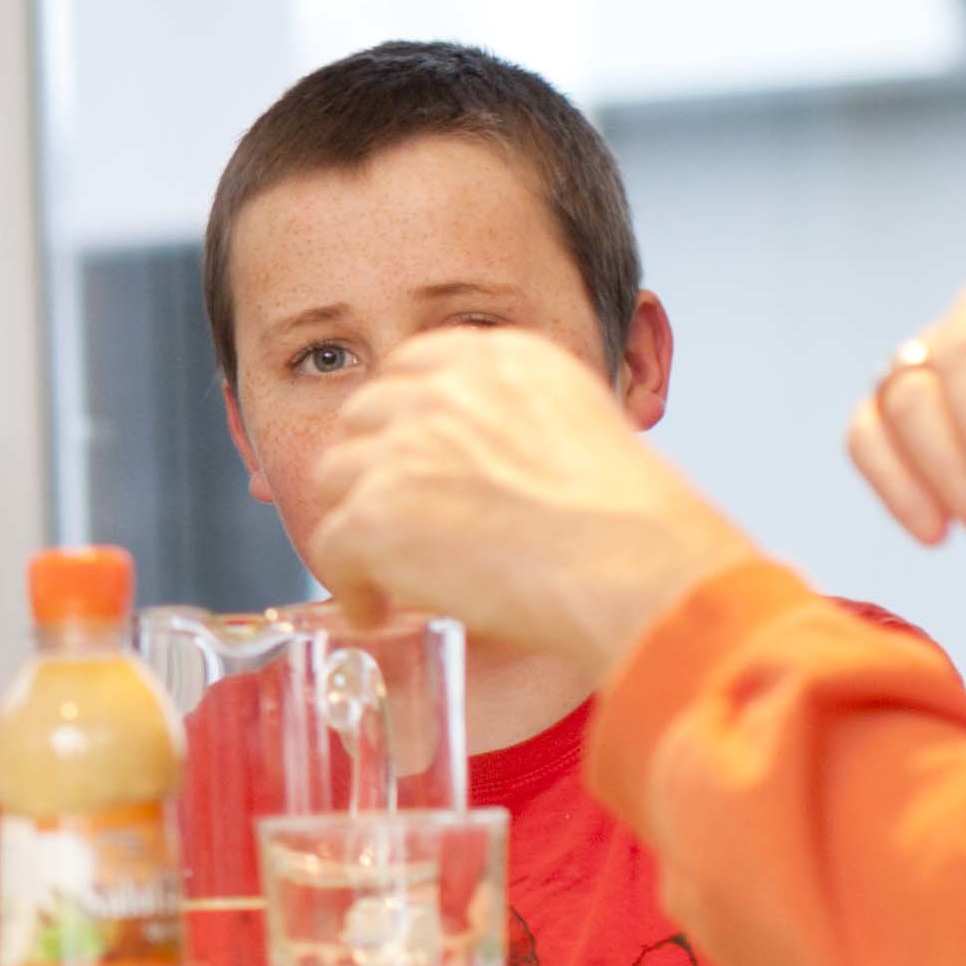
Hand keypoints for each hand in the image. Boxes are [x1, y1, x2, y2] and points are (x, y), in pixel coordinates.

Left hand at [298, 327, 757, 681]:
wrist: (634, 567)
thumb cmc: (630, 520)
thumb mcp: (582, 425)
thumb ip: (519, 420)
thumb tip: (484, 458)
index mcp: (498, 357)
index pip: (413, 366)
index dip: (402, 418)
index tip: (406, 456)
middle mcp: (442, 390)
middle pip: (364, 417)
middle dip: (372, 467)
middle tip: (390, 517)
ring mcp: (402, 450)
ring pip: (336, 478)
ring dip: (356, 523)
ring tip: (381, 570)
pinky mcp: (377, 515)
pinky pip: (331, 545)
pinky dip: (350, 582)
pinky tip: (375, 607)